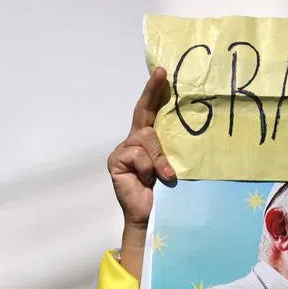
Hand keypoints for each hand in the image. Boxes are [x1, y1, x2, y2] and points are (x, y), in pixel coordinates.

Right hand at [108, 68, 176, 232]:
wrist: (147, 216)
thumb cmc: (161, 193)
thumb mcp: (168, 166)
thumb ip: (166, 150)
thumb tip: (171, 141)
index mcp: (146, 141)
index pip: (149, 111)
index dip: (154, 92)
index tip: (162, 72)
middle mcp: (132, 141)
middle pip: (142, 114)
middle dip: (152, 92)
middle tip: (161, 74)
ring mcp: (122, 150)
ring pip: (145, 137)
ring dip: (158, 156)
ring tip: (163, 175)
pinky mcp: (116, 160)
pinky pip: (137, 154)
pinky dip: (147, 167)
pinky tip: (146, 180)